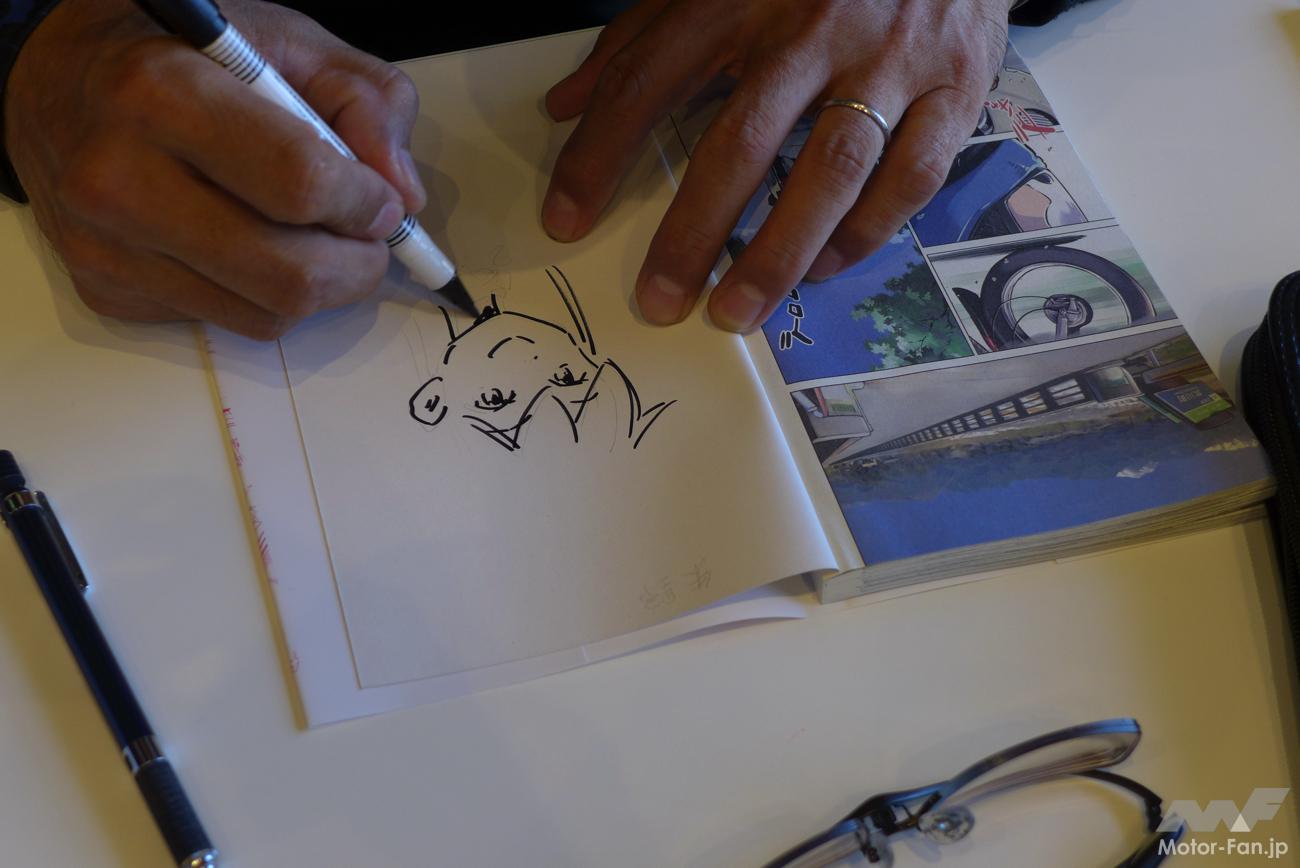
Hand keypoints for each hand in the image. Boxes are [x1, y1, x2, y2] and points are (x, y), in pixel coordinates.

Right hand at [5, 0, 423, 338]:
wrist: (56, 83)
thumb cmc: (179, 56)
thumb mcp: (283, 42)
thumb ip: (365, 102)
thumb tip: (403, 195)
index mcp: (163, 93)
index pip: (299, 183)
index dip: (364, 204)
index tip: (383, 204)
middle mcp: (120, 177)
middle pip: (288, 274)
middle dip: (358, 267)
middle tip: (370, 243)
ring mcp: (107, 245)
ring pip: (265, 314)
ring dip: (318, 289)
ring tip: (320, 244)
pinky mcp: (106, 290)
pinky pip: (224, 322)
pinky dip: (261, 296)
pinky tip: (250, 247)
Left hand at [543, 0, 1015, 331]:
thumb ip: (639, 36)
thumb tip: (563, 103)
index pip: (648, 80)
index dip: (598, 156)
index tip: (566, 221)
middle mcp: (814, 26)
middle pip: (742, 142)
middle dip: (693, 232)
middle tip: (659, 300)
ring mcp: (891, 59)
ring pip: (830, 171)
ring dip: (778, 254)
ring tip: (736, 311)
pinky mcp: (956, 88)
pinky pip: (909, 177)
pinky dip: (865, 233)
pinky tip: (824, 268)